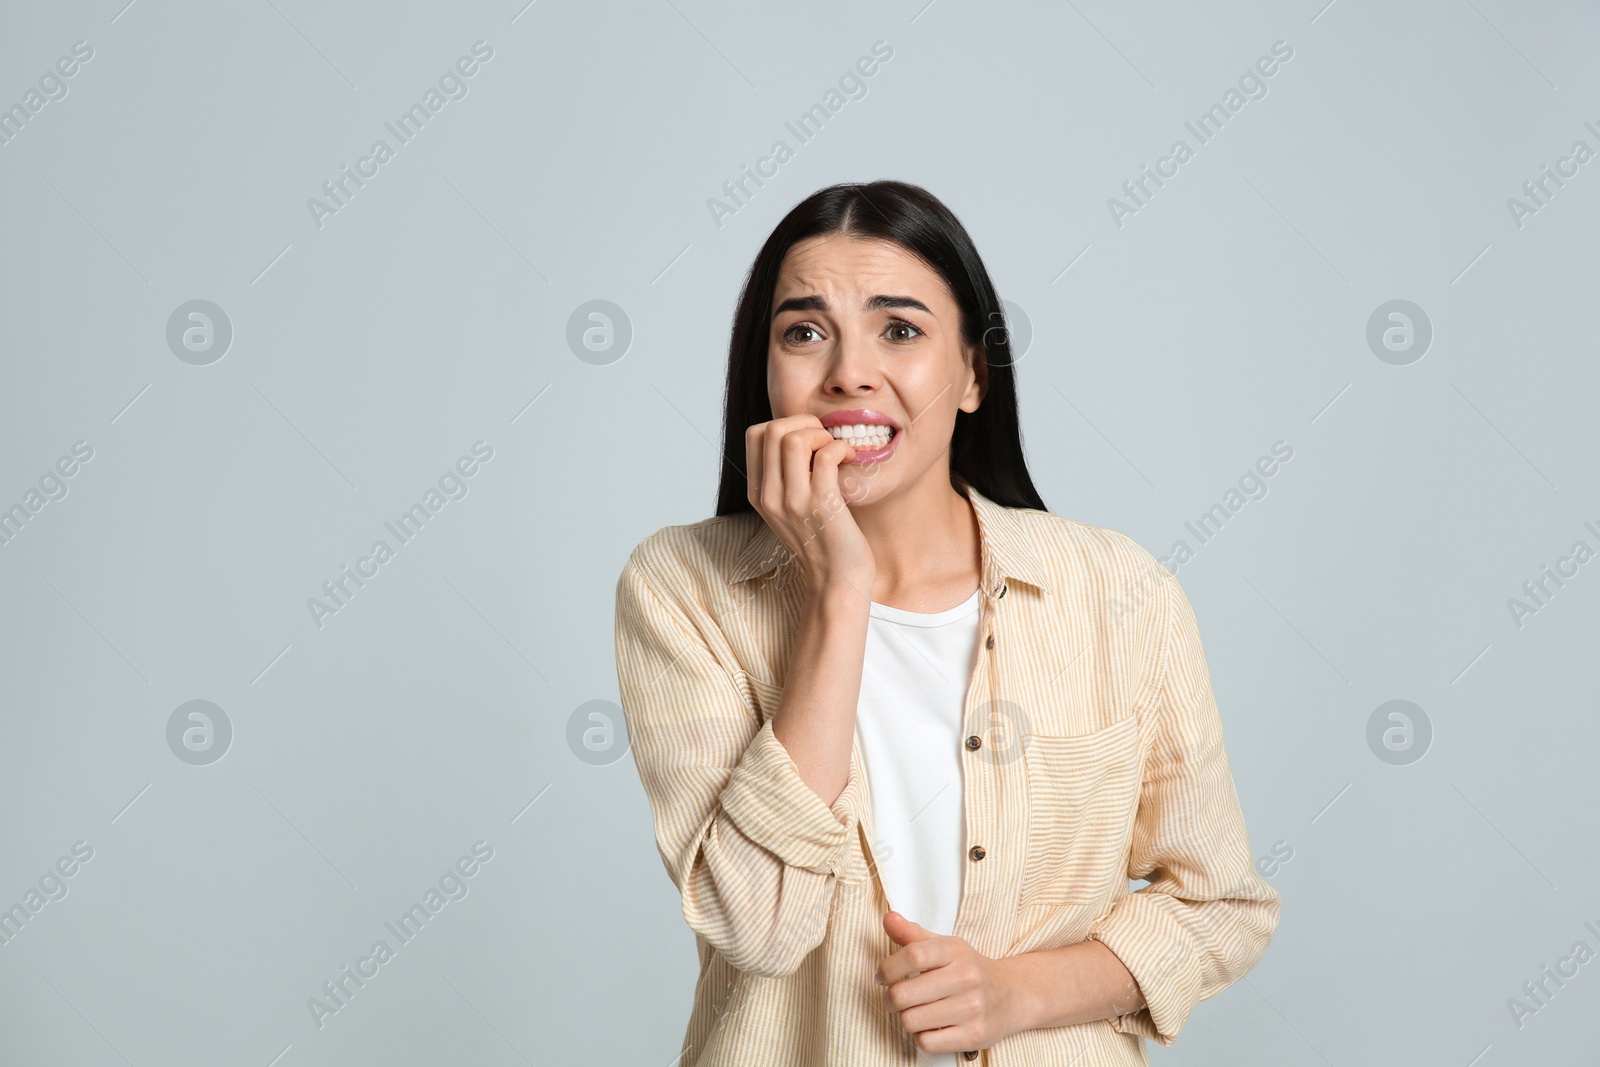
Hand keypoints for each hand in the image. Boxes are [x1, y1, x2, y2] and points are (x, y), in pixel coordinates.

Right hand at [745, 414, 875, 591]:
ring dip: (821, 434)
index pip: (755, 435)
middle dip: (804, 423)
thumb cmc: (822, 540)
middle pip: (773, 429)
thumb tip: (798, 435)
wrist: (837, 581)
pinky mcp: (822, 506)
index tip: (808, 439)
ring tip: (835, 450)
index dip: (785, 424)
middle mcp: (770, 496)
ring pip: (794, 438)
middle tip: (824, 441)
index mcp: (759, 494)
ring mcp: (793, 502)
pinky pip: (826, 455)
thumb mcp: (790, 509)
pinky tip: (850, 458)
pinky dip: (841, 448)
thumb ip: (785, 477)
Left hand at [875, 911, 1032, 1055]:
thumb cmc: (968, 969)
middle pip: (903, 994)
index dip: (887, 968)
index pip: (912, 956)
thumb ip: (912, 934)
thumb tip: (888, 918)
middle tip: (894, 998)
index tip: (882, 975)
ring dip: (906, 1018)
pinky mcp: (973, 1035)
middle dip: (890, 998)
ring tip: (915, 1011)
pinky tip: (930, 1026)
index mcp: (955, 950)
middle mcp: (965, 978)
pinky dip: (922, 1036)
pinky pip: (926, 1042)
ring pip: (910, 1020)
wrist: (1011, 995)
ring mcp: (971, 1008)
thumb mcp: (944, 946)